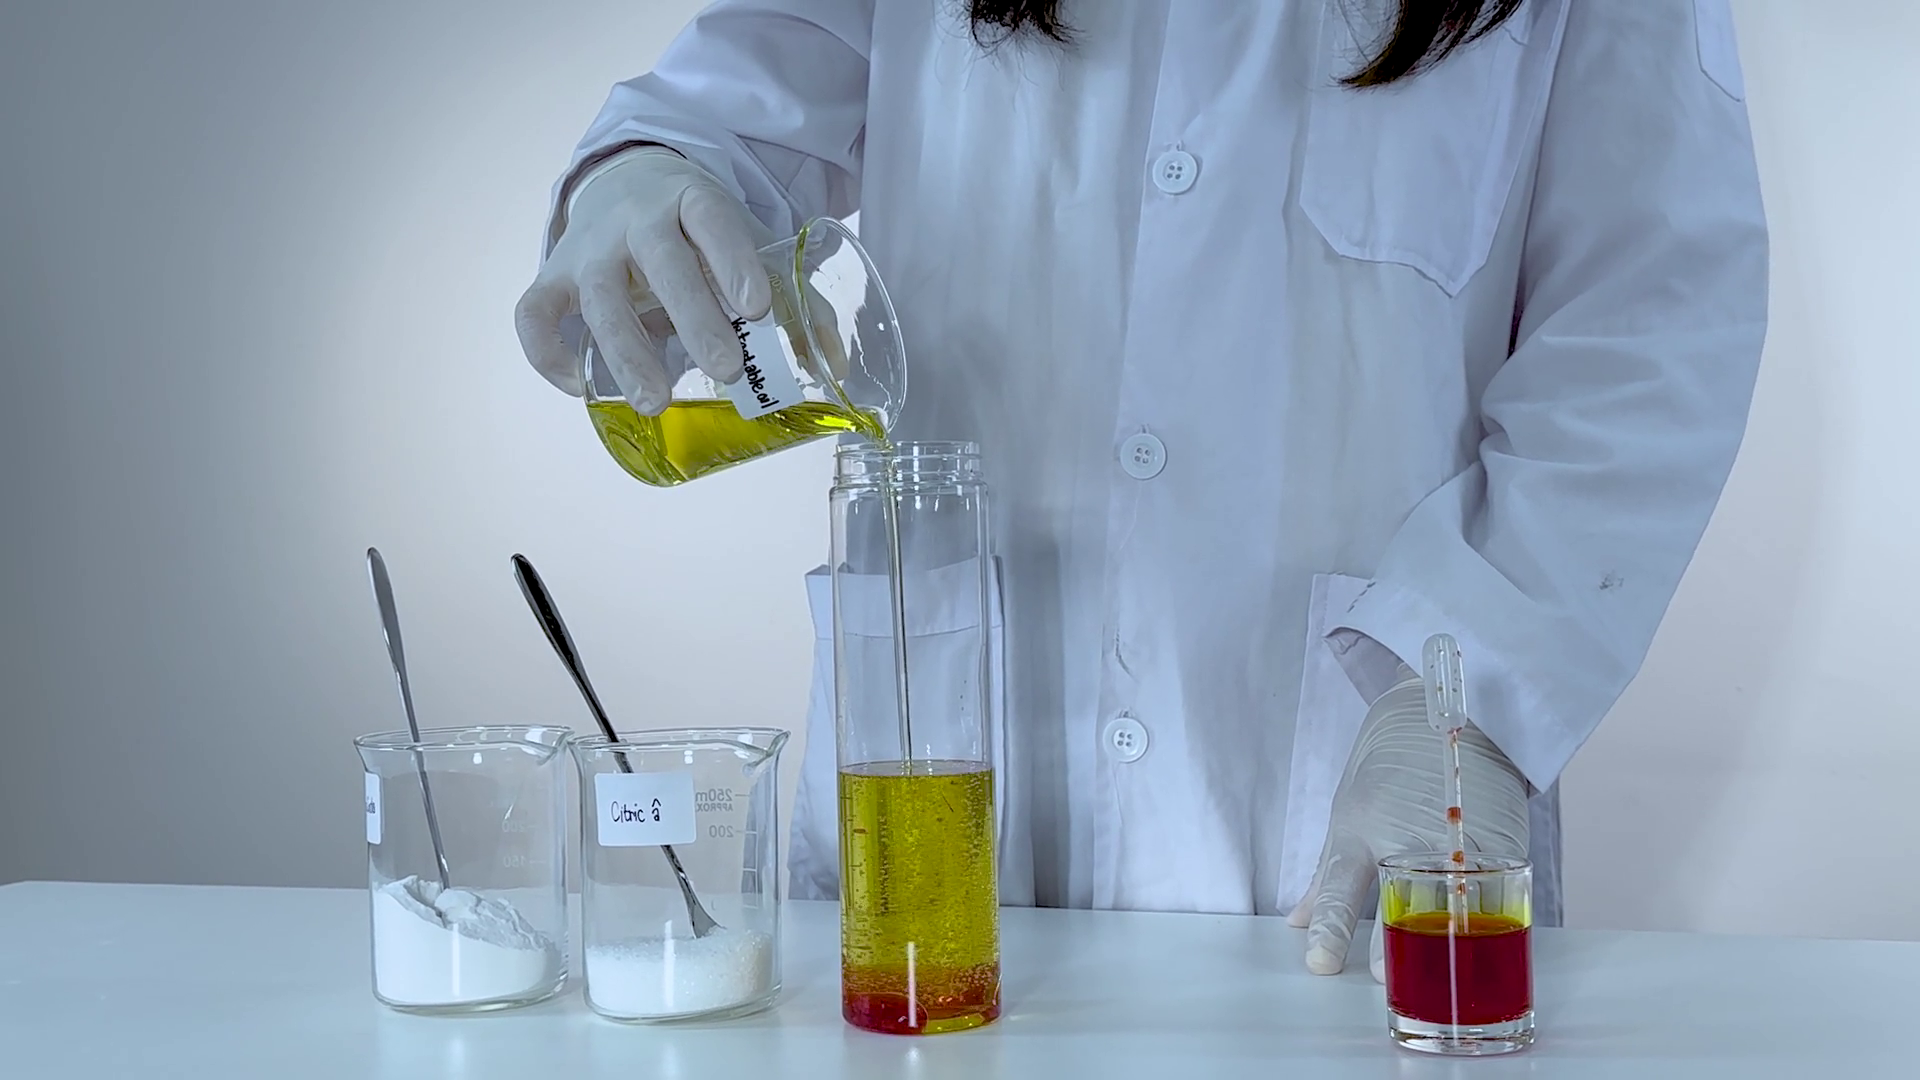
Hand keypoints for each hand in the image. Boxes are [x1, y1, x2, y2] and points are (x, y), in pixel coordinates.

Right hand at [515, 147, 772, 413]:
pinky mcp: (553, 276)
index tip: (756, 309)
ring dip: (626, 350)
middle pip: (660, 262)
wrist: (625, 185)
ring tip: (656, 401)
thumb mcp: (744, 245)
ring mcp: (589, 248)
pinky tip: (581, 388)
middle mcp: (635, 219)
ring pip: (598, 295)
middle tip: (726, 369)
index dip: (733, 261)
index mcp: (691, 200)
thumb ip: (791, 300)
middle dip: (693, 317)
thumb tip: (835, 363)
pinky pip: (535, 312)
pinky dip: (548, 352)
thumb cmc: (697, 234)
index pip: (712, 220)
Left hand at [1287, 663, 1527, 979]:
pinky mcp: (1504, 840)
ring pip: (1459, 905)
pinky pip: (1501, 893)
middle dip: (1397, 948)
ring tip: (1447, 983)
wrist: (1447, 710)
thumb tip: (1297, 923)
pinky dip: (1496, 924)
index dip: (1330, 929)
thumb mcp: (1347, 810)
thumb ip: (1325, 876)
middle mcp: (1409, 834)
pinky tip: (1491, 950)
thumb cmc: (1391, 761)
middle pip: (1402, 903)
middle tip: (1391, 982)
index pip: (1340, 887)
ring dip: (1452, 947)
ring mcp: (1460, 838)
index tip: (1321, 965)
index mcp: (1363, 826)